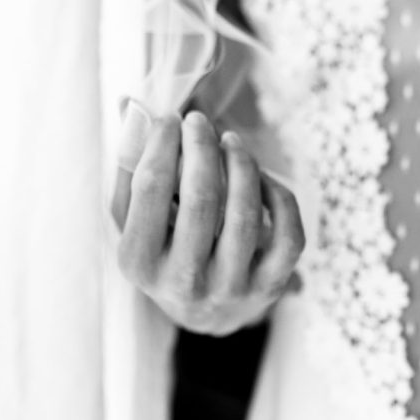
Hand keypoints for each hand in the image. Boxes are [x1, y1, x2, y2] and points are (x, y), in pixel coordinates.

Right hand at [111, 106, 304, 335]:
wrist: (206, 313)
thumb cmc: (165, 250)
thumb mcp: (137, 218)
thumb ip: (132, 165)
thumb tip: (133, 106)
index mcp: (139, 262)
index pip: (150, 190)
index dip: (161, 145)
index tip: (169, 118)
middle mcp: (183, 281)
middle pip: (200, 200)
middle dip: (202, 148)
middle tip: (200, 120)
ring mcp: (231, 286)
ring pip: (246, 214)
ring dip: (241, 165)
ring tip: (231, 140)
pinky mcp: (270, 286)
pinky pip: (287, 233)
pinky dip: (279, 196)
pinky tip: (263, 178)